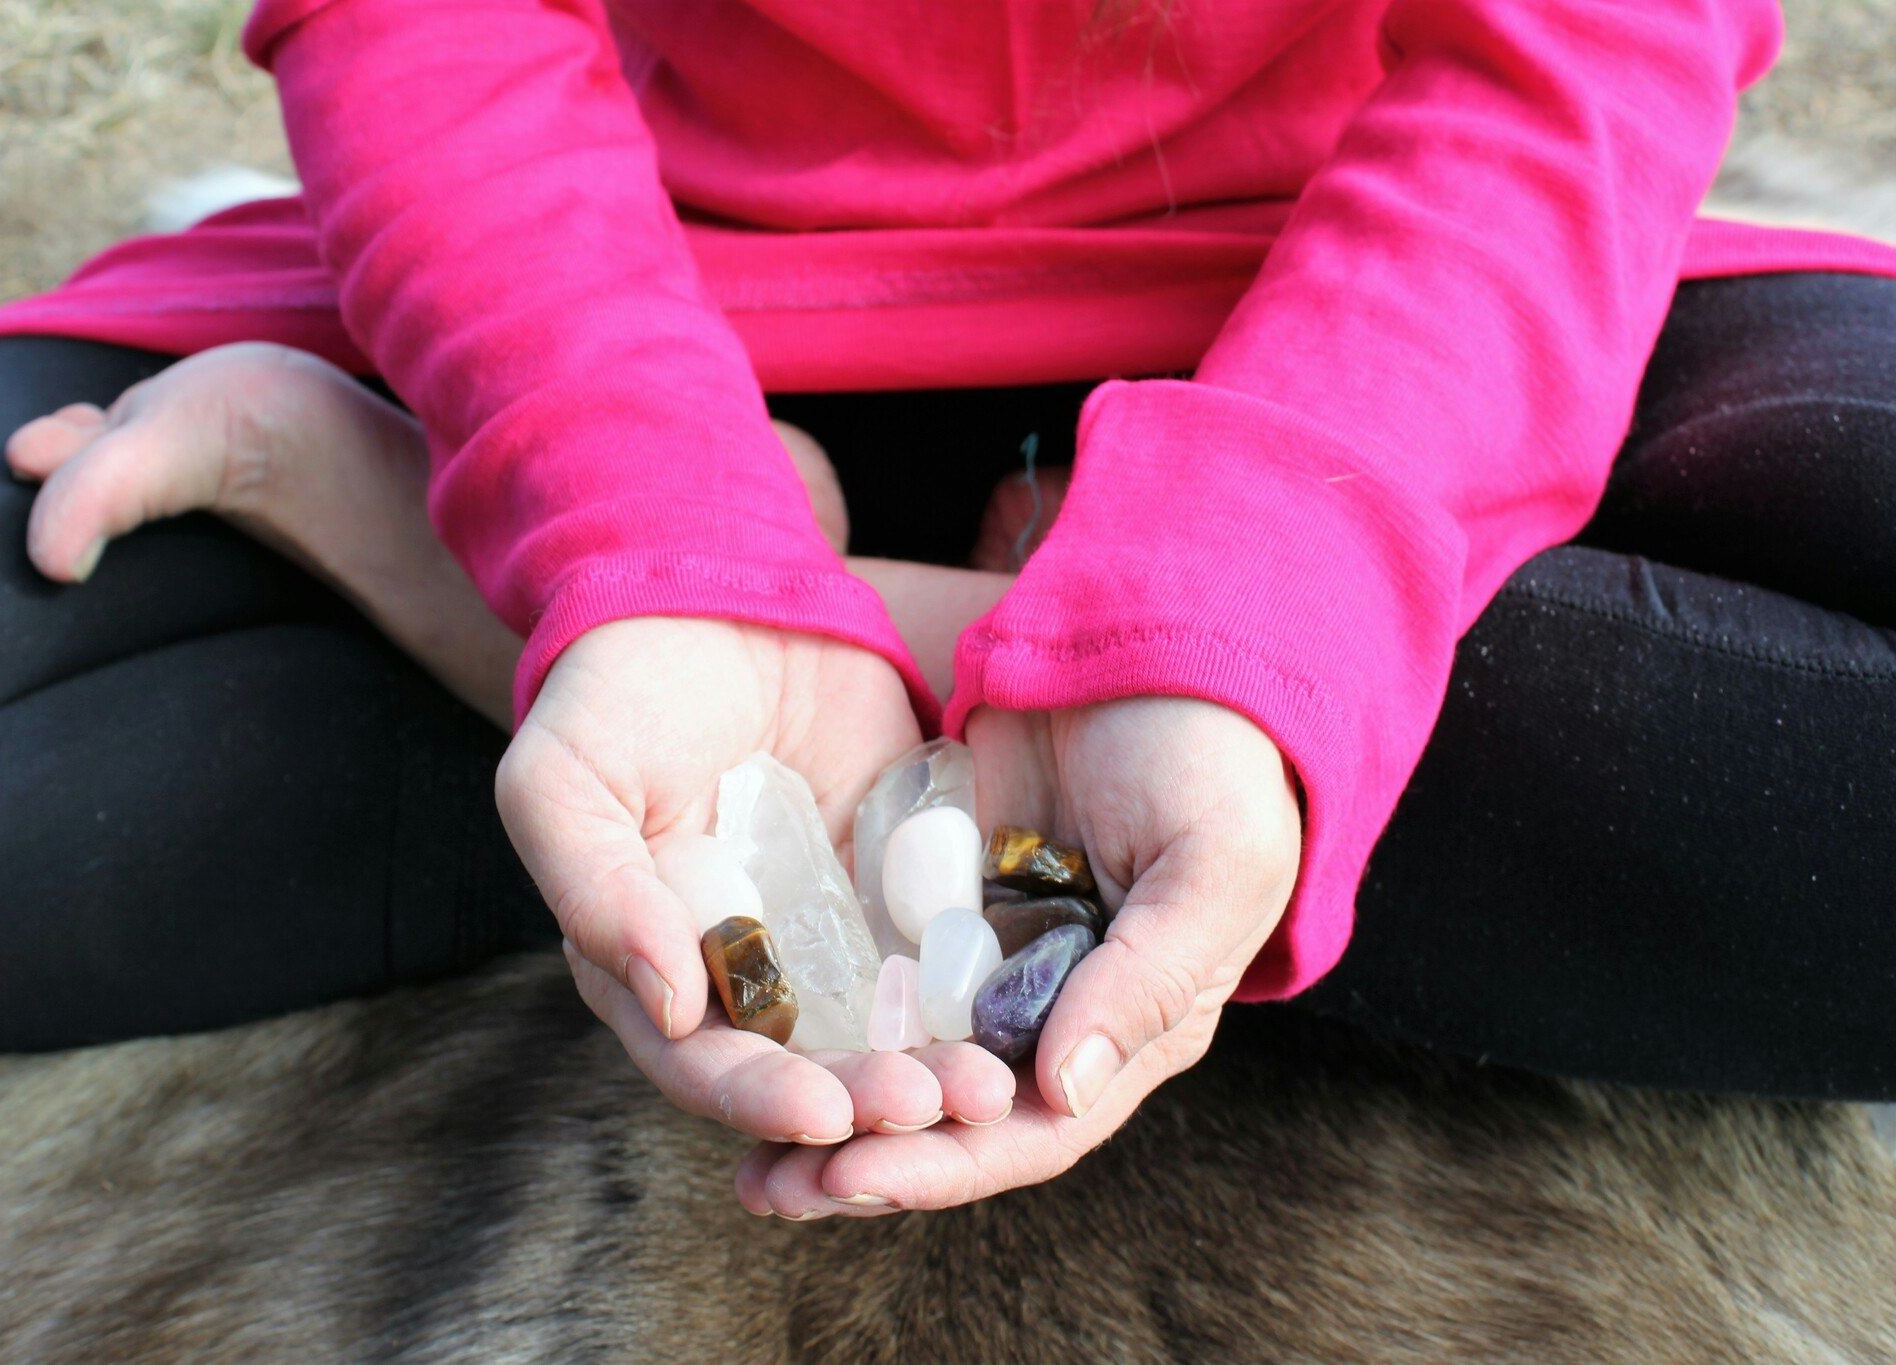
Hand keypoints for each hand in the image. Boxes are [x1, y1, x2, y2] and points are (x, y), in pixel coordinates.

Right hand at [506, 618, 1019, 1151]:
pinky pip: (936, 955)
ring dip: (929, 1070)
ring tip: (984, 1087)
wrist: (716, 587)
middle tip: (932, 1105)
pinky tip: (1014, 1016)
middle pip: (803, 1068)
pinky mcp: (893, 890)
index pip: (700, 1063)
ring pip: (879, 1031)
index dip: (758, 1098)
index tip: (823, 1113)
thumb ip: (596, 891)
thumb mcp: (564, 780)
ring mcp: (822, 935)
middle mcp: (739, 974)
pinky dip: (970, 996)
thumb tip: (669, 1008)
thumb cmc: (616, 690)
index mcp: (644, 967)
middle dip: (863, 1100)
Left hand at [735, 695, 1300, 1215]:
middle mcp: (1059, 1013)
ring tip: (745, 1160)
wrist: (1157, 635)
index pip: (1037, 1127)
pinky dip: (822, 1022)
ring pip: (903, 1062)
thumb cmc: (1216, 757)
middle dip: (865, 1160)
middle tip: (769, 1191)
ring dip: (830, 1113)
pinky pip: (873, 976)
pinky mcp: (937, 901)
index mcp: (1137, 1025)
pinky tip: (752, 1045)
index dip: (947, 1165)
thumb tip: (1061, 1091)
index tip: (851, 1179)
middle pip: (953, 1117)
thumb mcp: (1213, 865)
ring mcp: (991, 959)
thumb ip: (1147, 980)